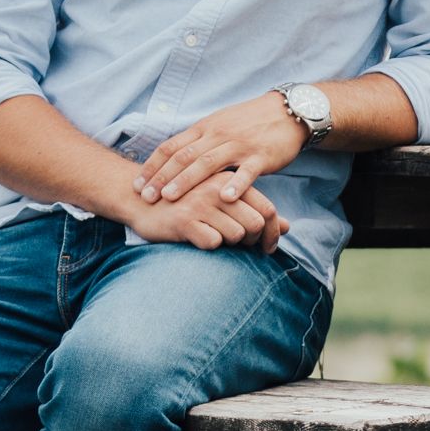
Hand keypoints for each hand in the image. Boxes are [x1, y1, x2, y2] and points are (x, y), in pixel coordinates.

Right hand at [125, 181, 290, 252]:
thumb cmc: (187, 204)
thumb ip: (255, 212)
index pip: (268, 210)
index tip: (267, 249)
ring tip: (214, 236)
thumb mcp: (223, 203)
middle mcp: (217, 188)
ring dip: (230, 244)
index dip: (273, 234)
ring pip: (236, 235)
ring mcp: (200, 204)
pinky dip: (209, 246)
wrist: (141, 201)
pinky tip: (197, 237)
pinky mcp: (184, 220)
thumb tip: (288, 227)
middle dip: (251, 242)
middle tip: (239, 246)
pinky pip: (213, 243)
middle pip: (255, 224)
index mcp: (229, 181)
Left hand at [135, 93, 308, 205]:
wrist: (289, 111)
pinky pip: (247, 171)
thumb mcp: (220, 124)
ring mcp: (240, 145)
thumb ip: (198, 141)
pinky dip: (236, 184)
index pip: (171, 146)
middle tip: (146, 197)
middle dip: (162, 178)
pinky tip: (225, 197)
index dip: (152, 166)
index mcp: (205, 128)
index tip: (137, 185)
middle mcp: (218, 135)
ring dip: (187, 181)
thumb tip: (171, 158)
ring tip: (171, 198)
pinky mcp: (262, 156)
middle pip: (184, 157)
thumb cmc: (250, 122)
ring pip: (208, 163)